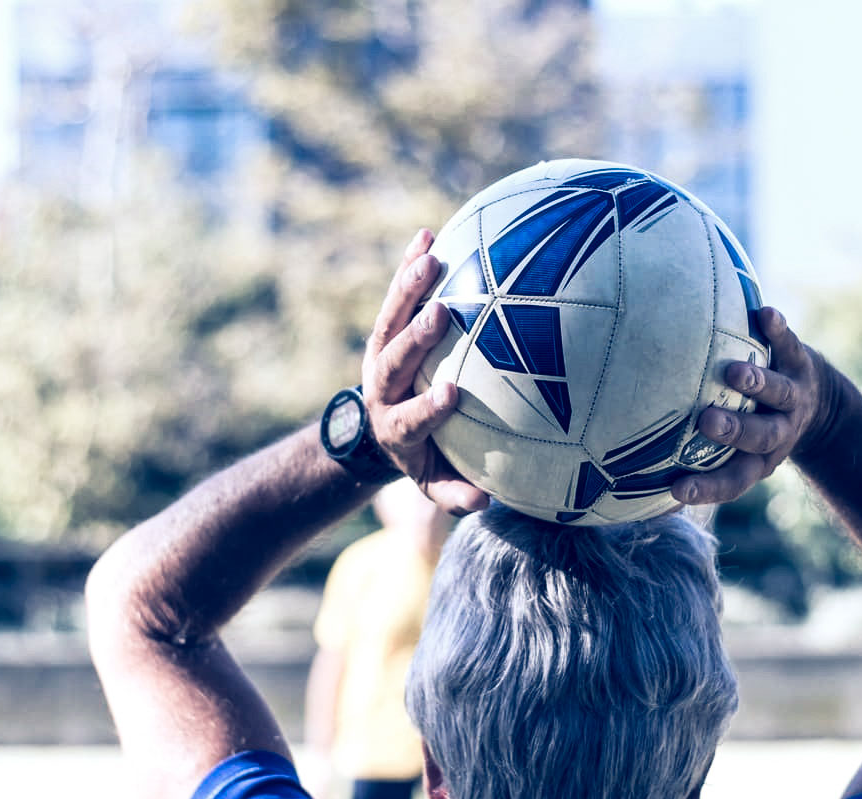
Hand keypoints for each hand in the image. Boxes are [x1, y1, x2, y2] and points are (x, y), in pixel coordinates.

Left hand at [361, 228, 490, 514]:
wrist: (376, 428)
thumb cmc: (423, 455)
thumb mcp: (433, 480)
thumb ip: (454, 492)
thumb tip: (485, 501)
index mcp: (395, 426)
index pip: (409, 416)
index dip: (428, 406)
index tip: (452, 393)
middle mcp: (383, 387)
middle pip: (394, 360)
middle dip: (416, 338)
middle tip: (442, 313)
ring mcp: (380, 354)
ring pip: (390, 320)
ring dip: (409, 288)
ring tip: (431, 257)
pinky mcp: (385, 329)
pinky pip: (396, 295)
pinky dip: (408, 266)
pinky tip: (426, 234)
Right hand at [672, 306, 827, 504]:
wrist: (819, 402)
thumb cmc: (754, 425)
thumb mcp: (735, 449)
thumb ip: (696, 457)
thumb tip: (634, 472)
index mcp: (758, 459)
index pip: (733, 480)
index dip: (707, 488)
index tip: (675, 490)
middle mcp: (779, 431)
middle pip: (761, 436)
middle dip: (736, 430)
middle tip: (708, 421)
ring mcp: (793, 397)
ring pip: (779, 394)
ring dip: (758, 384)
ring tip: (734, 372)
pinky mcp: (800, 362)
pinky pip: (789, 345)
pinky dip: (778, 331)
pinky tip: (765, 314)